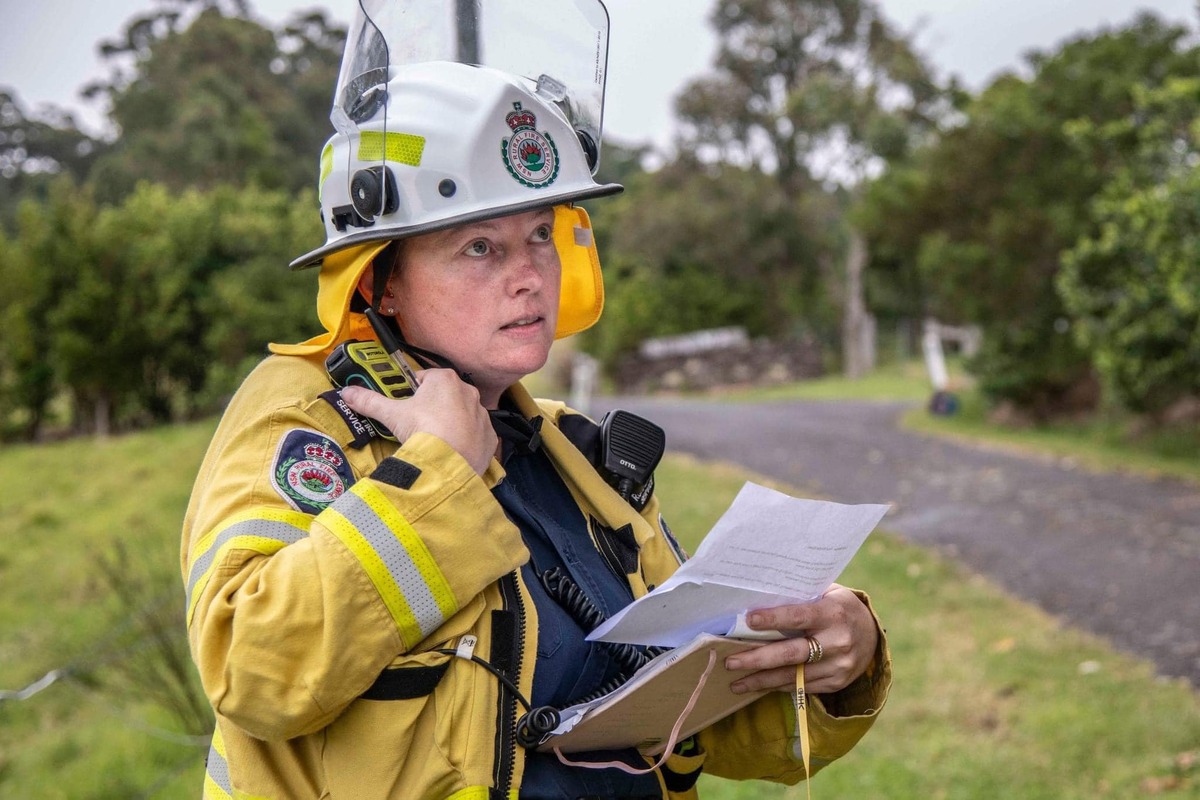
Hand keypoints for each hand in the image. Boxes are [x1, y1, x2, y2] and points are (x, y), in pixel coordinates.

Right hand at [340, 369, 497, 474]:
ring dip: (449, 424)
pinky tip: (451, 452)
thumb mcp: (392, 414)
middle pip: (444, 396)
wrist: (448, 463)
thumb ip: (369, 401)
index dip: (411, 392)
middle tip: (416, 426)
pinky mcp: (490, 436)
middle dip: (431, 408)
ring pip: (461, 415)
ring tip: (434, 442)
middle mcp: (468, 391)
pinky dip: (464, 441)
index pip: (424, 379)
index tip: (404, 406)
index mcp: (444, 379)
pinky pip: (475, 435)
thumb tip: (347, 392)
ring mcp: (482, 414)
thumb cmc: (422, 429)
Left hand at [724, 584, 878, 694]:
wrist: (872, 634)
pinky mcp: (836, 683)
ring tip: (735, 682)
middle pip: (791, 654)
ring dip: (761, 681)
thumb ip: (800, 597)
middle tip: (730, 662)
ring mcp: (838, 666)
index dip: (773, 619)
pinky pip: (801, 686)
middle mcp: (837, 641)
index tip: (748, 621)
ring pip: (793, 676)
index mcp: (833, 613)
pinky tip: (758, 685)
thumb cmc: (838, 607)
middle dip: (758, 659)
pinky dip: (777, 686)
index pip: (799, 616)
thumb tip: (759, 597)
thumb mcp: (826, 593)